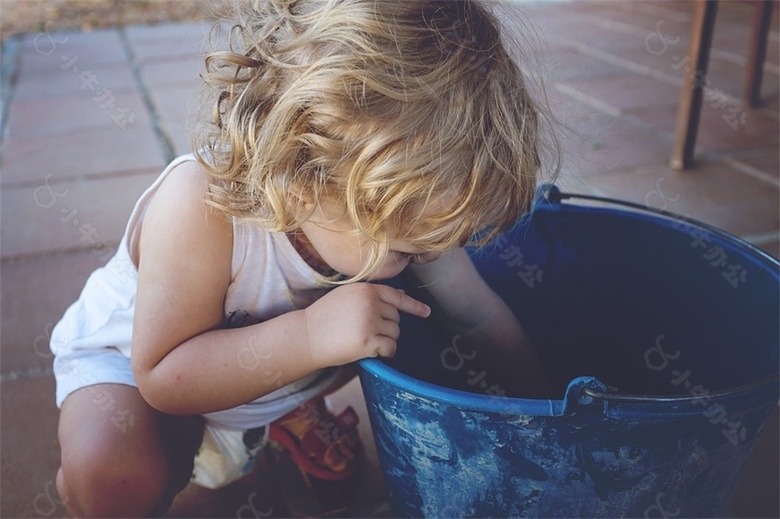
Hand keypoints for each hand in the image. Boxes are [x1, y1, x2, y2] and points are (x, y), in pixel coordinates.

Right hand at [303, 283, 429, 366]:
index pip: (397, 296)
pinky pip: (390, 348)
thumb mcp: (347, 297)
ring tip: (362, 339)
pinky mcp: (368, 341)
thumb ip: (371, 295)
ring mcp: (370, 321)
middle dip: (386, 327)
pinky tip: (368, 350)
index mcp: (366, 289)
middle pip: (396, 318)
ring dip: (384, 340)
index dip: (414, 306)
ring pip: (395, 333)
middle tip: (364, 331)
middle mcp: (370, 302)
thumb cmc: (325, 317)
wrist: (306, 336)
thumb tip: (401, 294)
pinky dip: (384, 353)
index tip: (426, 312)